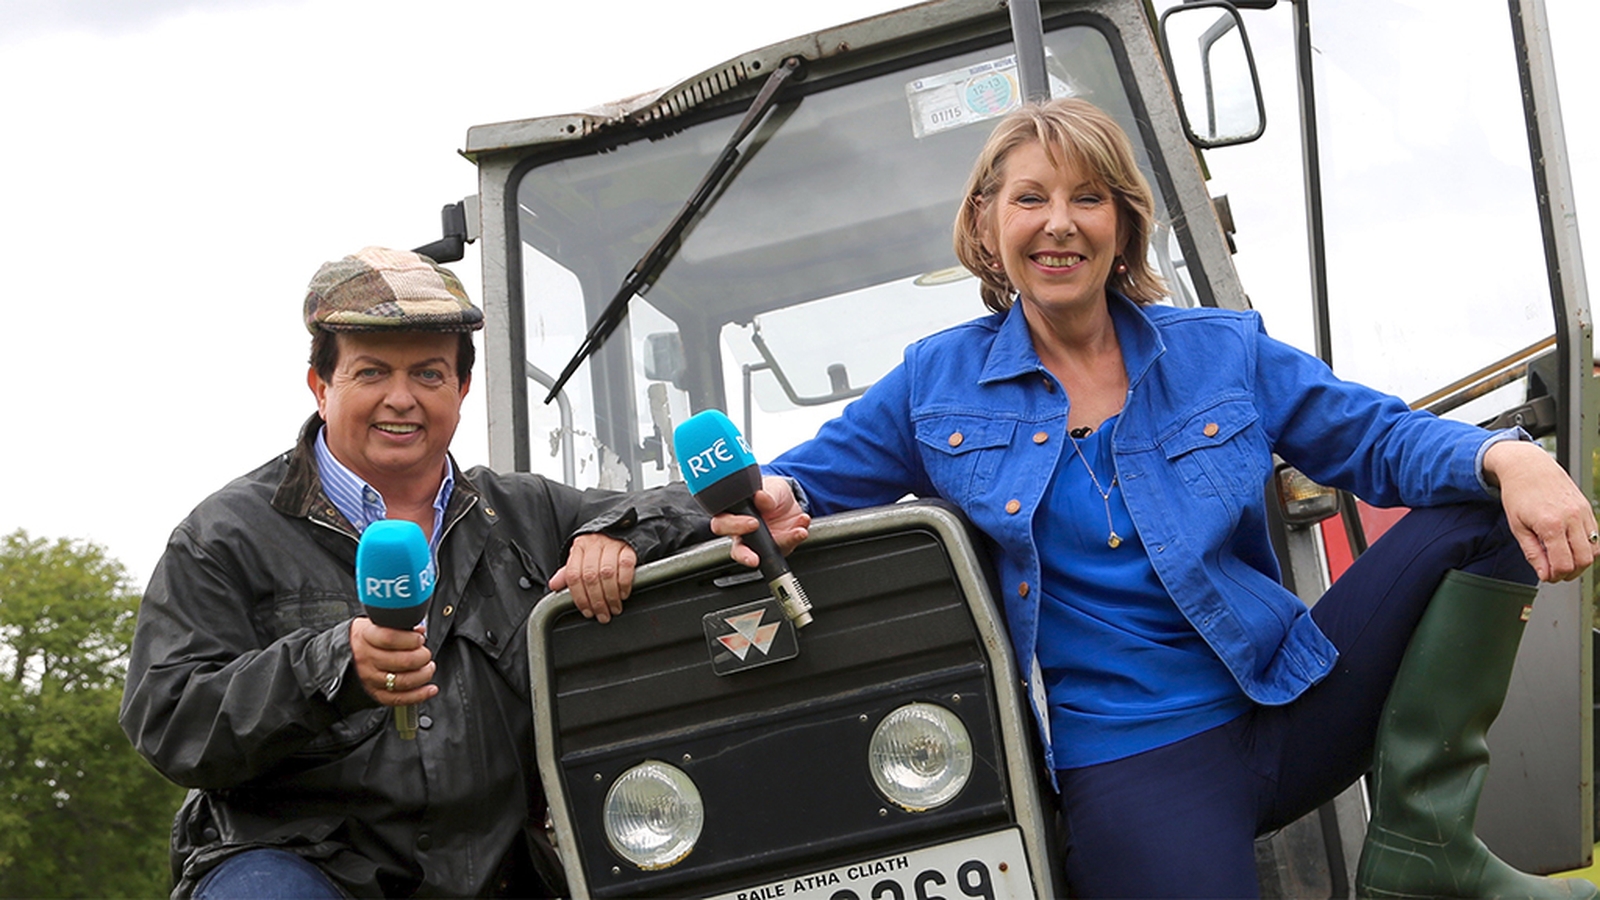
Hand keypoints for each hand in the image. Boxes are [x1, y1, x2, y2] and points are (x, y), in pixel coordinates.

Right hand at [350, 618, 435, 705]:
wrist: (348, 651)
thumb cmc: (368, 635)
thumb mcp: (377, 621)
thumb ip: (399, 624)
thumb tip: (420, 630)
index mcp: (366, 636)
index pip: (390, 638)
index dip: (410, 639)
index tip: (420, 639)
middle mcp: (367, 658)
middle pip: (402, 662)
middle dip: (422, 657)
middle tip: (426, 654)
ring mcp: (370, 678)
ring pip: (402, 682)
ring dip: (423, 675)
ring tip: (429, 667)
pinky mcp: (375, 692)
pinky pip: (398, 698)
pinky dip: (419, 695)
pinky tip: (430, 689)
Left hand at [551, 532, 636, 623]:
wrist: (622, 532)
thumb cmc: (600, 550)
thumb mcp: (581, 559)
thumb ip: (568, 574)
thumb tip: (553, 586)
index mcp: (579, 547)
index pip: (573, 575)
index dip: (579, 597)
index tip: (587, 611)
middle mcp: (594, 544)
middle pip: (590, 576)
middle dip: (596, 600)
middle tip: (602, 614)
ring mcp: (612, 544)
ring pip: (607, 573)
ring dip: (610, 596)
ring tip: (614, 608)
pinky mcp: (629, 548)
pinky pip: (625, 566)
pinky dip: (624, 583)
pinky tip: (623, 594)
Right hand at [711, 476, 811, 568]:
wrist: (788, 498)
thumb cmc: (768, 492)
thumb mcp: (769, 487)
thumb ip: (766, 494)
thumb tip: (761, 496)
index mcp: (733, 516)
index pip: (723, 524)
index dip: (734, 526)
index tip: (752, 522)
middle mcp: (744, 534)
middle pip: (737, 550)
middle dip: (745, 555)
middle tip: (756, 555)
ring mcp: (762, 544)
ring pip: (766, 554)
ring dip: (784, 542)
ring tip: (797, 531)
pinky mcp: (779, 546)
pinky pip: (788, 547)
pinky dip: (797, 536)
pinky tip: (802, 523)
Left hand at [1484, 439, 1596, 581]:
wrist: (1528, 466)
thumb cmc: (1518, 494)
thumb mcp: (1517, 526)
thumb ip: (1532, 553)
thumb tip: (1544, 574)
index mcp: (1550, 524)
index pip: (1563, 564)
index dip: (1555, 576)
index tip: (1546, 576)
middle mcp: (1571, 518)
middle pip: (1583, 560)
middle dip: (1570, 572)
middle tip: (1556, 572)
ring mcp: (1583, 513)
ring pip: (1595, 550)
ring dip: (1581, 562)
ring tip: (1564, 561)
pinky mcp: (1588, 508)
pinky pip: (1597, 536)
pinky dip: (1587, 547)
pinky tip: (1571, 547)